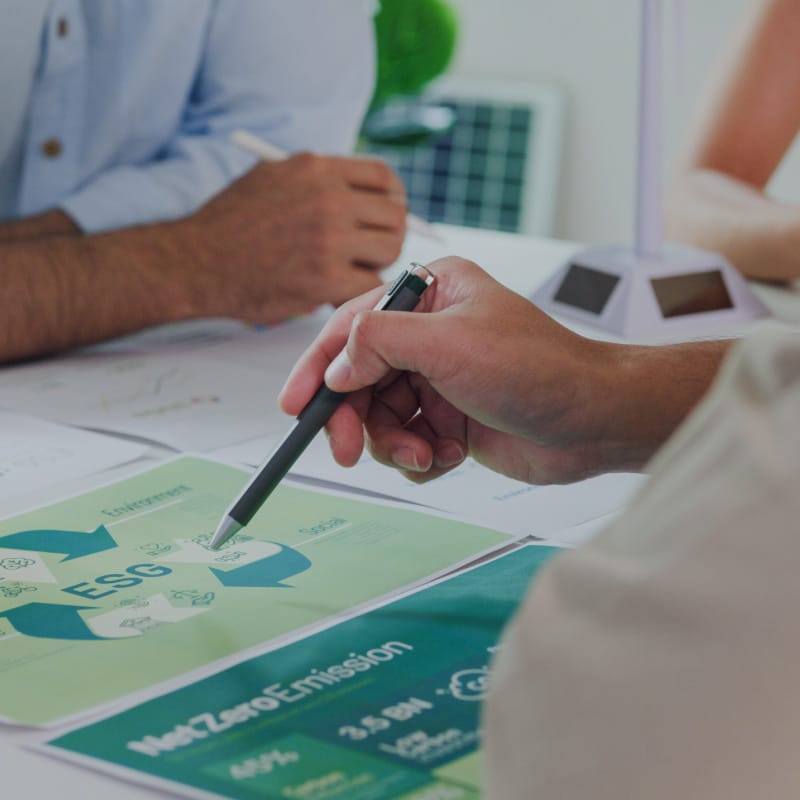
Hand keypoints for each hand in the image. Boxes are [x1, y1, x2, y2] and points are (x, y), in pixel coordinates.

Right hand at [179, 154, 407, 321]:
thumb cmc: (228, 224)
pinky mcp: (324, 277)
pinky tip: (336, 292)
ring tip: (351, 271)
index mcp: (316, 169)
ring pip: (389, 251)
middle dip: (388, 236)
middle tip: (371, 252)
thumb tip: (360, 191)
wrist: (193, 262)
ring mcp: (328, 238)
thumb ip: (316, 179)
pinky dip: (358, 291)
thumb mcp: (271, 177)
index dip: (393, 199)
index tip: (386, 216)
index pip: (384, 177)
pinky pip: (370, 284)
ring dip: (377, 265)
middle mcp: (328, 198)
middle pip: (395, 215)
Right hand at [279, 257, 633, 484]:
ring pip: (380, 418)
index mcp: (429, 296)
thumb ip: (379, 343)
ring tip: (424, 452)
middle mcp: (429, 335)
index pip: (351, 326)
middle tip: (346, 451)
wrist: (592, 422)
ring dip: (393, 443)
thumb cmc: (540, 368)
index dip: (317, 367)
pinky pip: (408, 442)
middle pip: (359, 380)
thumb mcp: (449, 344)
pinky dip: (421, 455)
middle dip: (355, 419)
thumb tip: (337, 366)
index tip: (294, 405)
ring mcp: (438, 379)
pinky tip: (452, 454)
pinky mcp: (449, 418)